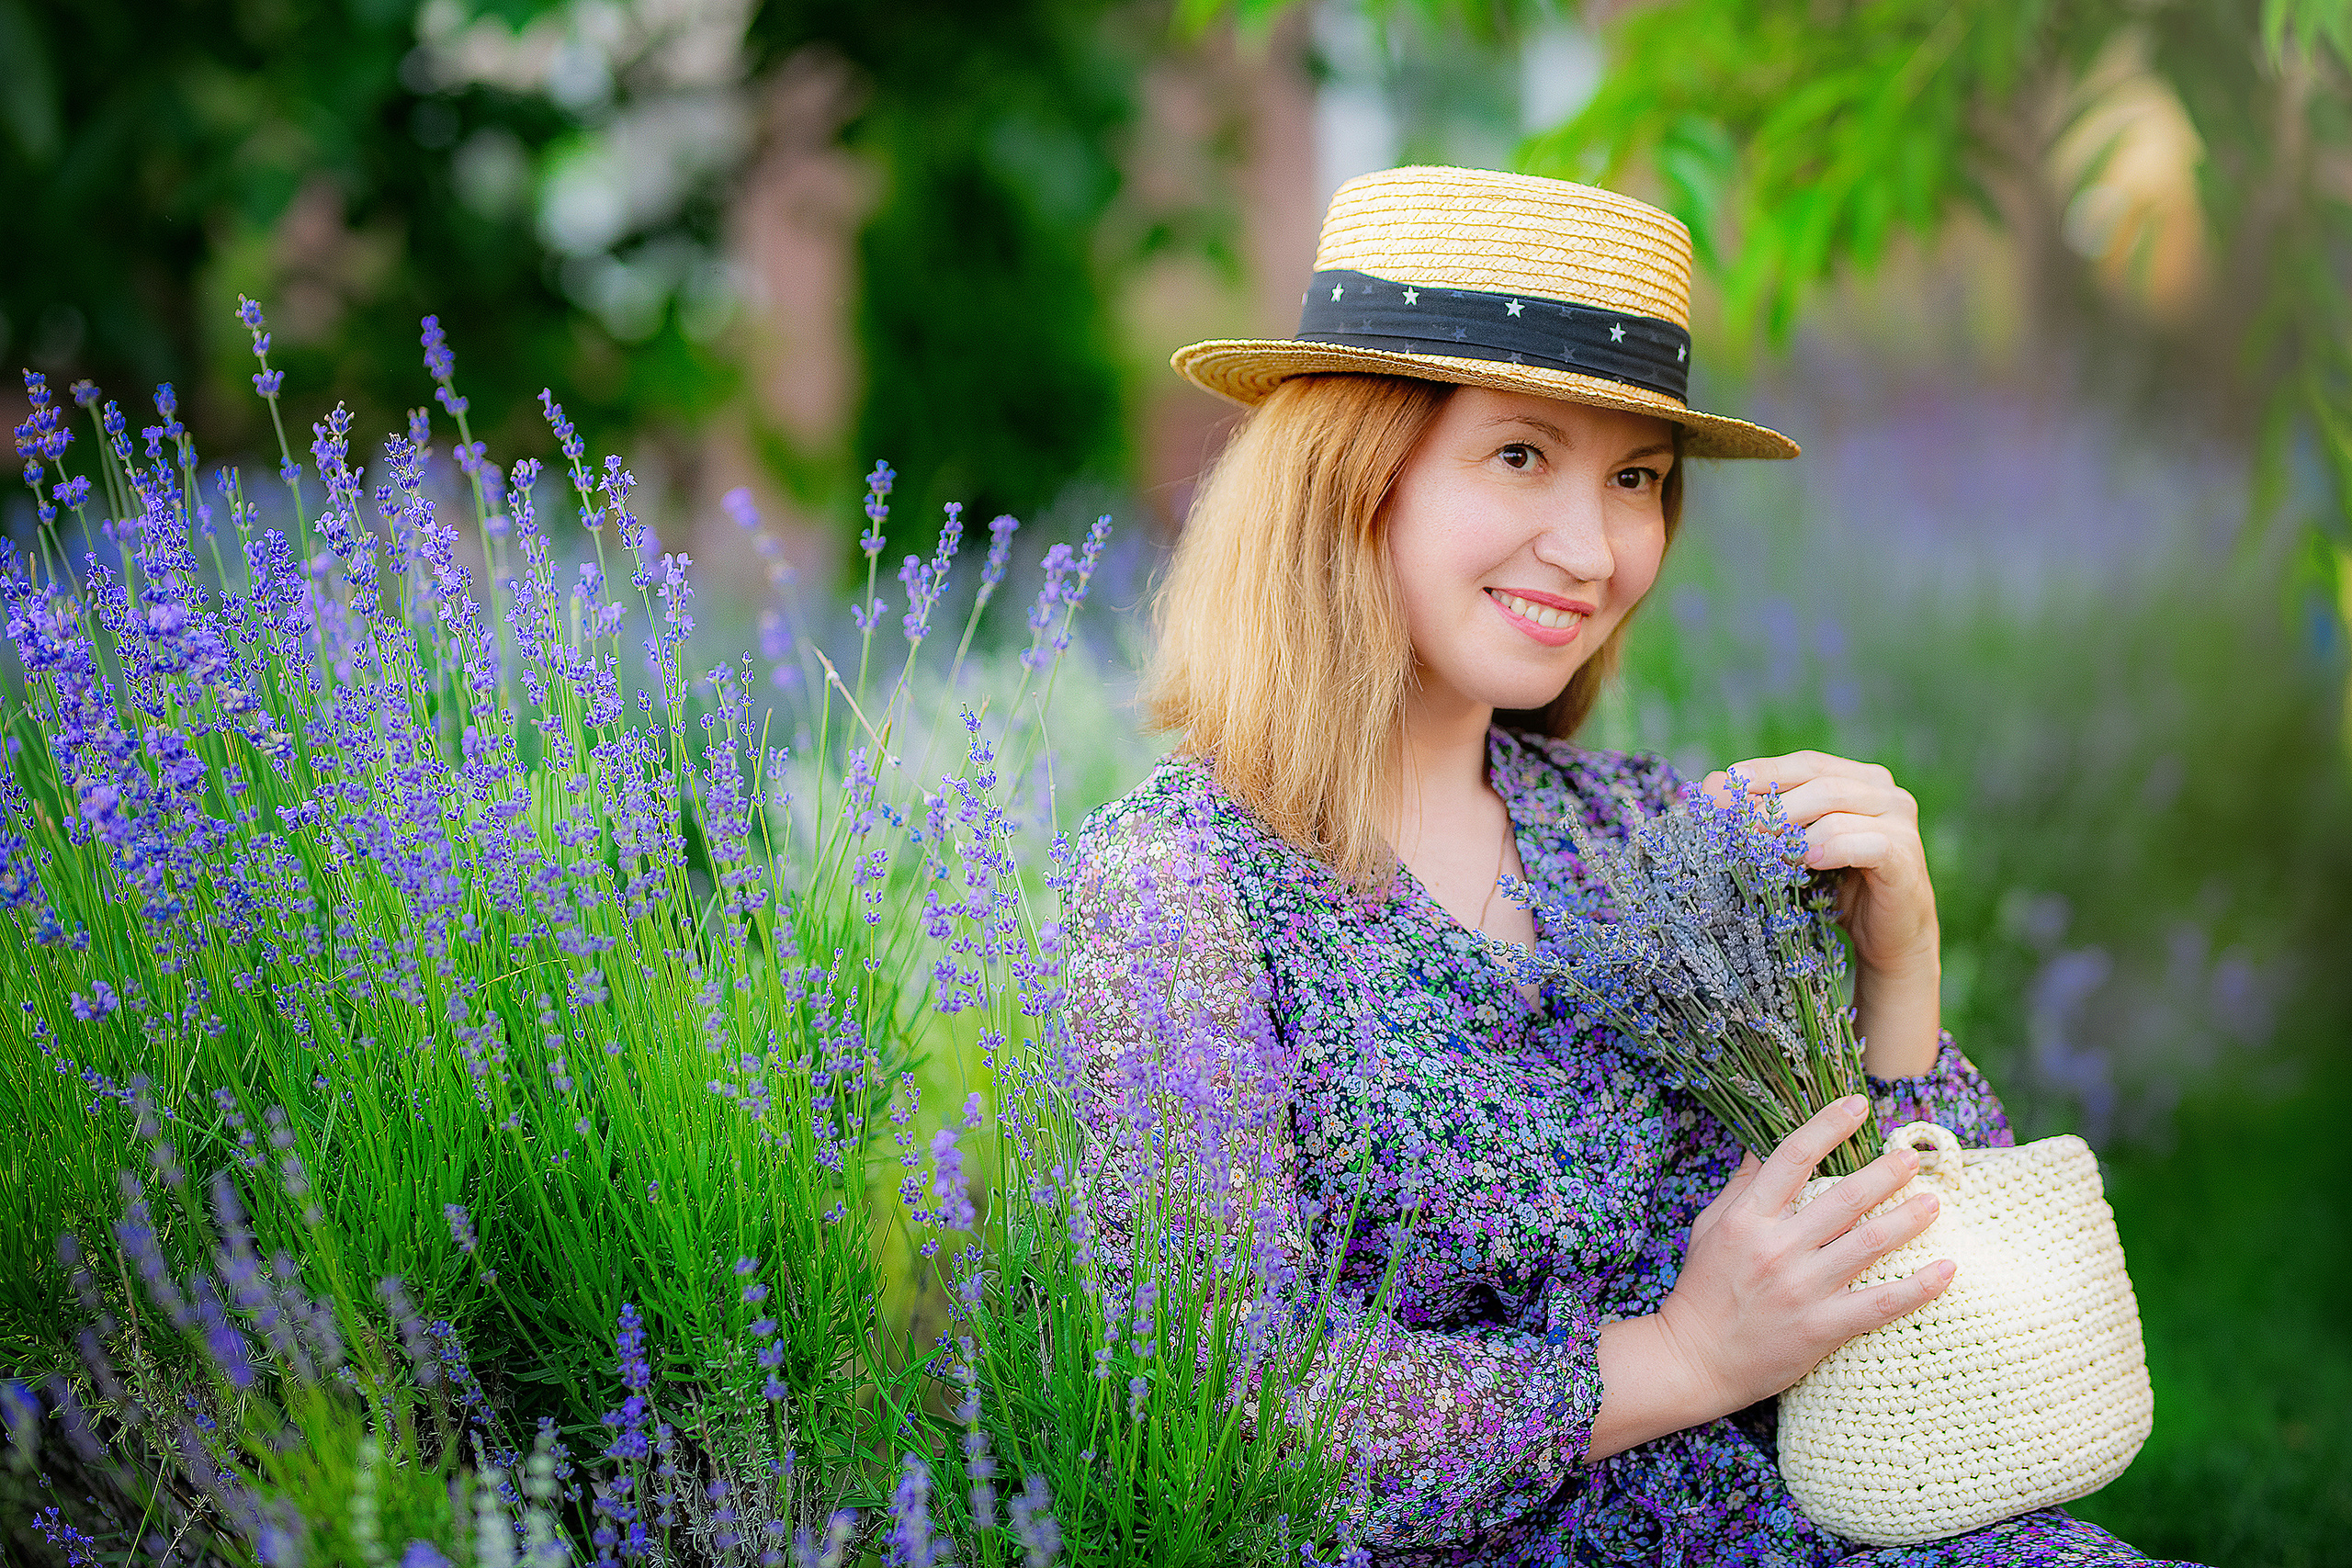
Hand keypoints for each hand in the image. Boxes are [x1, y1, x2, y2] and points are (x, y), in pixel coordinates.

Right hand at [1656, 1096, 1953, 1414]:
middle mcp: (1777, 1247)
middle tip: (1913, 1158)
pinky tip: (1946, 1270)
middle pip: (1844, 1198)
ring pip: (1868, 1244)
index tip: (1859, 1106)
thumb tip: (1764, 1144)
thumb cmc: (1701, 1289)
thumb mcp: (1709, 1226)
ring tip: (1934, 1202)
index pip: (1794, 1157)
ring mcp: (1801, 1288)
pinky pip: (1879, 1303)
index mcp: (1748, 1217)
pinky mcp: (1820, 1326)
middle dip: (1885, 1172)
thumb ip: (1742, 1186)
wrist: (1694, 1359)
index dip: (1829, 1125)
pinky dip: (1918, 1287)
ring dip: (1908, 1219)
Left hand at [1703, 750, 1940, 1075]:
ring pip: (1835, 805)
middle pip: (1817, 781)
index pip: (1803, 764)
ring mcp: (1900, 821)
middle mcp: (1884, 791)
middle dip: (1768, 802)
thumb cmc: (1834, 888)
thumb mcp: (1795, 847)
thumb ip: (1766, 817)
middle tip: (1733, 826)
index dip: (1760, 773)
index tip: (1717, 790)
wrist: (1886, 938)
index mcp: (1858, 778)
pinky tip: (1808, 861)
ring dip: (1791, 826)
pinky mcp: (1906, 856)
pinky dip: (1830, 847)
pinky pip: (1865, 842)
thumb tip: (1710, 786)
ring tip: (1762, 849)